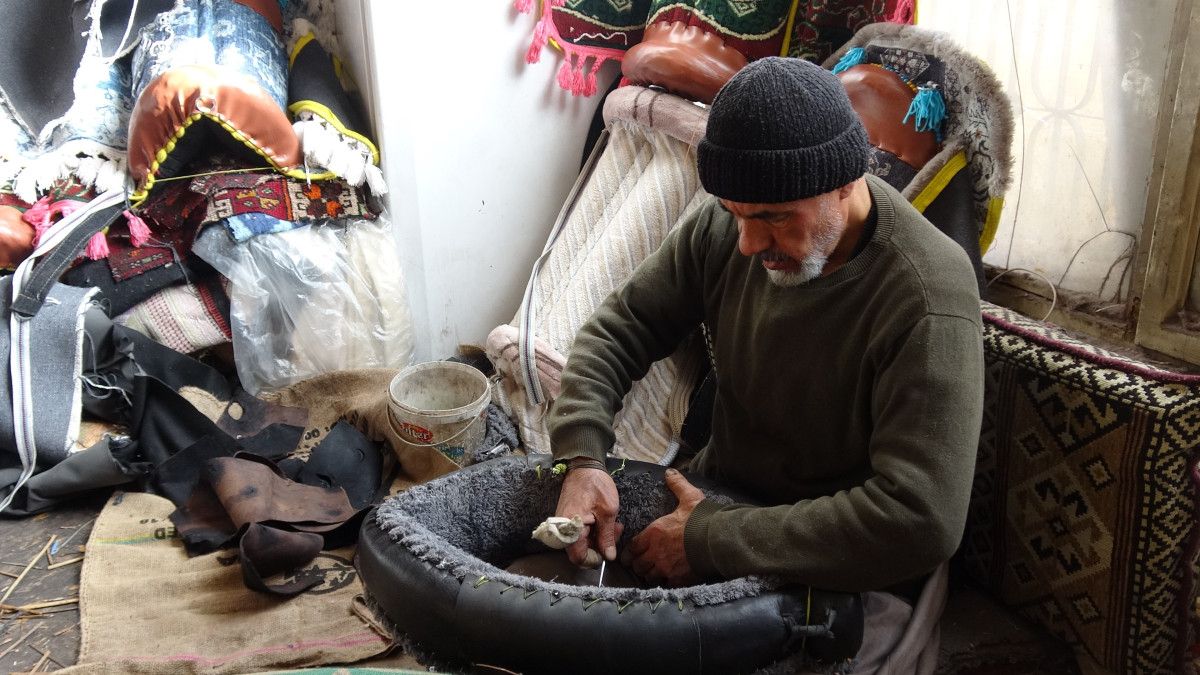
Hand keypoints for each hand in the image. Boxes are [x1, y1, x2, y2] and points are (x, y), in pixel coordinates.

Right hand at [554, 465, 620, 565]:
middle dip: (601, 546)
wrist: (583, 467)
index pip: (579, 558)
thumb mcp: (608, 511)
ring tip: (614, 525)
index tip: (609, 550)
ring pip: (582, 543)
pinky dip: (594, 531)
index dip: (595, 559)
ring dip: (599, 538)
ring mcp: (565, 526)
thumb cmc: (596, 485)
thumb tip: (609, 557)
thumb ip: (607, 536)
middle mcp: (563, 530)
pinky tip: (604, 521)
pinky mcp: (568, 521)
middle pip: (581, 552)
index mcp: (572, 528)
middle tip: (616, 531)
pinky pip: (580, 534)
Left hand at [627, 468, 704, 586]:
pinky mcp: (678, 579)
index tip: (629, 554)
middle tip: (641, 562)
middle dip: (638, 564)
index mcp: (654, 533)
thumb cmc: (702, 518)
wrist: (718, 540)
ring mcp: (666, 567)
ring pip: (649, 576)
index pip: (632, 547)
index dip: (629, 552)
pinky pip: (665, 584)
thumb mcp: (689, 497)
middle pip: (638, 565)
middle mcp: (656, 552)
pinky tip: (668, 578)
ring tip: (653, 571)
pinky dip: (664, 581)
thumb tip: (669, 472)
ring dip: (649, 574)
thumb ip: (677, 485)